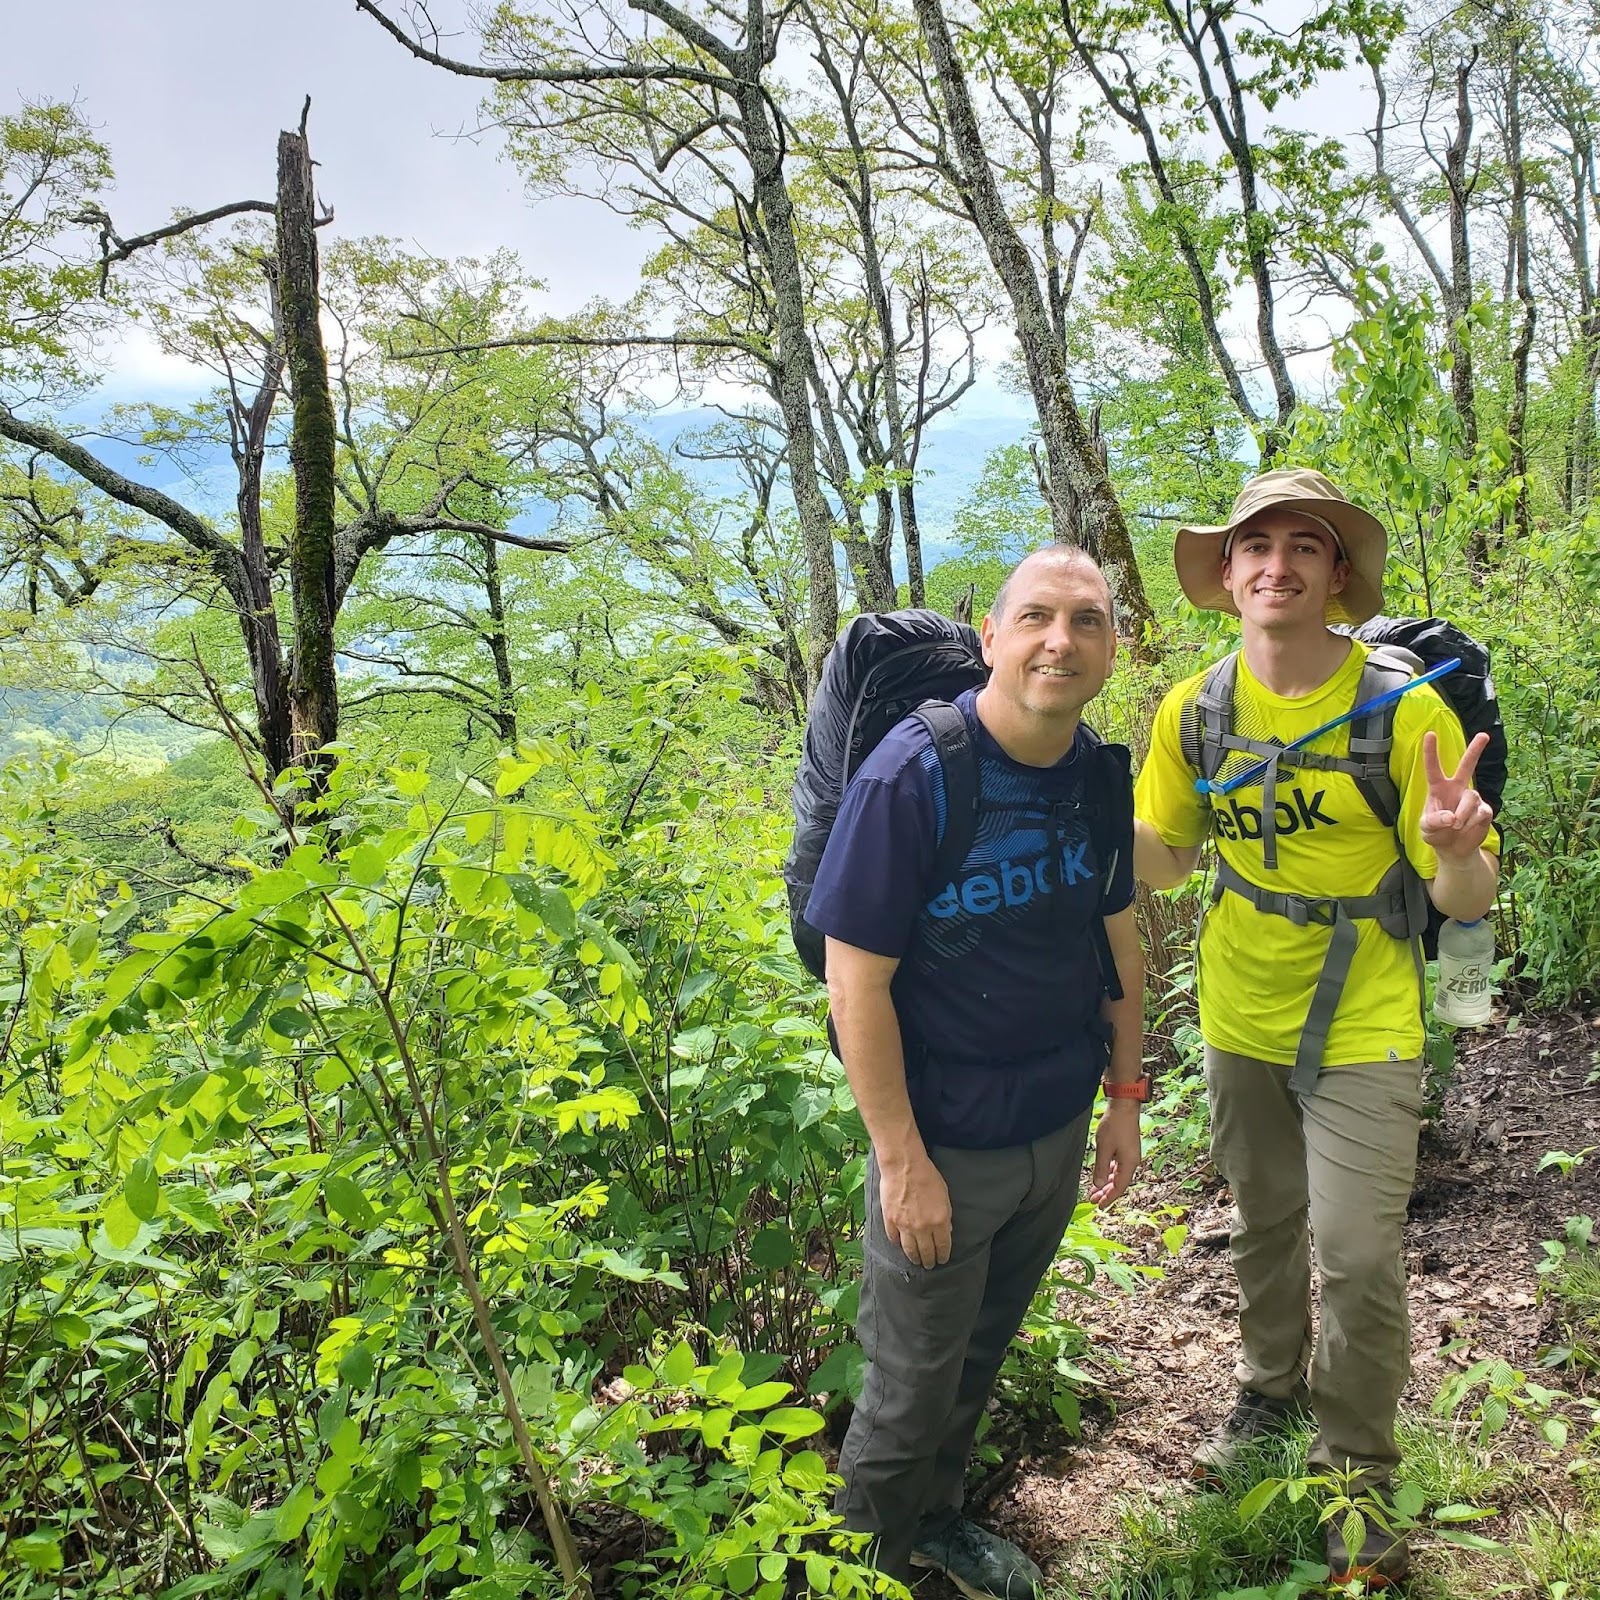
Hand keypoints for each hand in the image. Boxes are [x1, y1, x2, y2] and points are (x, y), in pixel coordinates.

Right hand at [879, 1149, 951, 1268]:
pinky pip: (894, 1238)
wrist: (904, 1165)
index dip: (943, 1255)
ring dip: (914, 1258)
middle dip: (929, 1261)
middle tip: (930, 1265)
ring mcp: (905, 1226)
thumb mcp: (944, 1195)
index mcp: (939, 1221)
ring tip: (916, 1261)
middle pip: (926, 1252)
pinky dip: (898, 1243)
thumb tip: (946, 1230)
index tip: (942, 1259)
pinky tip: (900, 1245)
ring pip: (910, 1250)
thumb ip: (946, 1215)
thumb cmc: (927, 1175)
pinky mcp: (890, 1220)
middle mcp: (923, 1228)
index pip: (943, 1246)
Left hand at [1088, 1101, 1140, 1206]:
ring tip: (1095, 1190)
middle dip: (1106, 1192)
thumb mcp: (1104, 1148)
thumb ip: (1101, 1167)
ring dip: (1107, 1183)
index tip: (1099, 1205)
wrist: (1124, 1107)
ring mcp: (1130, 1155)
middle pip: (1119, 1183)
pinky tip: (1102, 1175)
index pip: (1119, 1187)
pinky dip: (1109, 1172)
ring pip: (1118, 1175)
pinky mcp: (1126, 1149)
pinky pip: (1118, 1166)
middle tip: (1093, 1200)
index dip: (1109, 1198)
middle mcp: (1132, 1162)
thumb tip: (1099, 1185)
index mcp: (1129, 1164)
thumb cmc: (1115, 1126)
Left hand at [1420, 731, 1494, 860]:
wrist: (1454, 849)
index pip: (1433, 768)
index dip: (1431, 752)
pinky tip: (1467, 828)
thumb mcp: (1427, 830)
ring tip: (1456, 825)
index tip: (1429, 734)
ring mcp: (1473, 798)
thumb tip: (1451, 817)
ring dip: (1463, 814)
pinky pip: (1481, 812)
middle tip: (1484, 735)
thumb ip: (1433, 822)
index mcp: (1438, 789)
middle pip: (1467, 766)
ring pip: (1471, 798)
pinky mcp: (1485, 810)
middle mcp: (1457, 789)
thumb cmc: (1436, 834)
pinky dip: (1472, 822)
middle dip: (1475, 750)